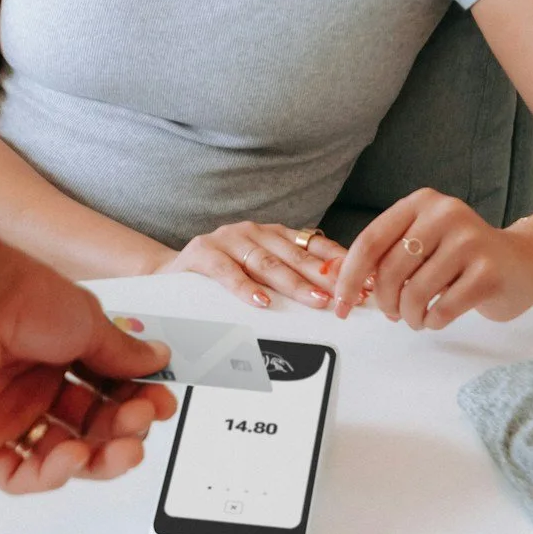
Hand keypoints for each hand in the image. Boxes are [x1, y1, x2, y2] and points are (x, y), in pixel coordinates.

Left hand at [0, 241, 176, 492]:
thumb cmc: (19, 297)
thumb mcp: (87, 322)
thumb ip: (122, 353)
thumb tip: (157, 361)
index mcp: (56, 355)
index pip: (106, 394)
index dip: (137, 403)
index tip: (162, 402)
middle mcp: (32, 387)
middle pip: (89, 429)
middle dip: (124, 430)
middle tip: (143, 421)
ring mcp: (4, 417)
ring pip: (60, 458)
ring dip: (99, 459)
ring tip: (124, 449)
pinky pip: (20, 475)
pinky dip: (54, 474)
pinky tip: (76, 456)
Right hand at [160, 223, 339, 311]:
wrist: (169, 273)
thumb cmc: (219, 276)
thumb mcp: (260, 272)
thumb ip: (291, 276)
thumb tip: (337, 292)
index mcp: (272, 234)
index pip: (314, 245)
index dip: (340, 263)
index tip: (363, 281)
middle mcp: (253, 232)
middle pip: (296, 256)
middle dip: (326, 277)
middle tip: (348, 294)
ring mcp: (227, 240)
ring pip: (267, 263)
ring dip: (294, 284)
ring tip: (316, 300)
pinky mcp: (202, 253)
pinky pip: (227, 272)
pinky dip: (246, 288)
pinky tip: (263, 302)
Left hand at [333, 192, 532, 328]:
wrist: (525, 262)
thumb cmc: (465, 258)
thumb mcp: (424, 242)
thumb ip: (389, 254)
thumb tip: (345, 284)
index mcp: (422, 202)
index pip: (371, 241)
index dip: (349, 277)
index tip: (339, 303)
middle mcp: (445, 214)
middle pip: (390, 270)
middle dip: (383, 302)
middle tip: (391, 314)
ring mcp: (470, 241)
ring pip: (415, 292)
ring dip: (410, 316)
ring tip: (417, 318)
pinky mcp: (489, 271)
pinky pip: (443, 308)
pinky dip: (433, 321)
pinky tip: (438, 317)